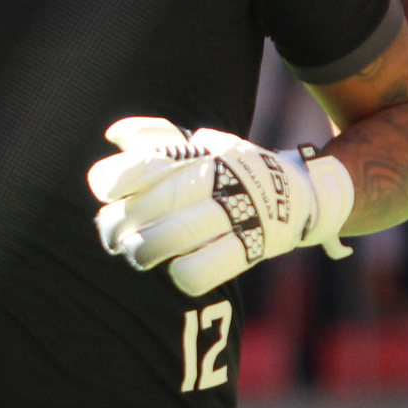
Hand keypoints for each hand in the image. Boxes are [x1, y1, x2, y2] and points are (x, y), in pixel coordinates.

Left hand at [87, 118, 353, 296]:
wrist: (302, 192)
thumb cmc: (233, 171)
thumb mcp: (201, 145)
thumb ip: (157, 139)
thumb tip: (115, 135)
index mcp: (200, 152)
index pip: (148, 161)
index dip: (118, 177)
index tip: (106, 192)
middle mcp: (218, 177)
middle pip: (159, 201)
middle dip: (123, 223)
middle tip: (111, 237)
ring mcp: (239, 210)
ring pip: (181, 234)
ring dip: (148, 249)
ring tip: (137, 256)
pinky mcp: (256, 244)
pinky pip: (213, 265)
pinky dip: (189, 273)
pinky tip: (178, 272)